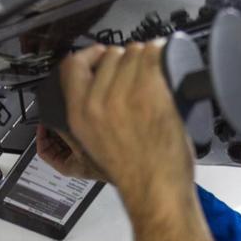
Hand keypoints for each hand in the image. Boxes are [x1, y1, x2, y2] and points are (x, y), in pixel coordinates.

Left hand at [35, 125, 108, 182]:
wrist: (123, 168)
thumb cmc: (103, 167)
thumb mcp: (79, 146)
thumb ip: (66, 133)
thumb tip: (55, 120)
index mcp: (64, 166)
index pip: (43, 151)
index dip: (40, 137)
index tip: (41, 125)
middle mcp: (69, 162)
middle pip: (52, 144)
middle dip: (51, 131)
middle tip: (51, 119)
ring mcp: (77, 156)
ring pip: (62, 140)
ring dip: (61, 130)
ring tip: (63, 118)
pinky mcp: (85, 151)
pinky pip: (73, 138)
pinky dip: (71, 130)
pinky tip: (74, 121)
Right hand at [55, 41, 195, 215]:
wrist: (156, 188)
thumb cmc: (132, 173)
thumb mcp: (92, 144)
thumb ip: (89, 112)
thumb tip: (98, 82)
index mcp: (78, 114)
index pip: (72, 66)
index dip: (90, 55)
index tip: (102, 55)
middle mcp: (96, 102)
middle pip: (111, 55)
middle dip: (126, 61)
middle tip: (141, 77)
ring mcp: (123, 94)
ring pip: (134, 52)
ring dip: (147, 59)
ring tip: (157, 79)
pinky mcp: (149, 90)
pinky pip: (154, 54)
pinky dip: (163, 56)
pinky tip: (168, 68)